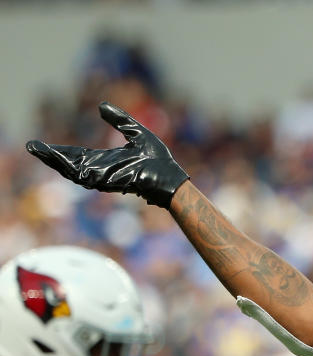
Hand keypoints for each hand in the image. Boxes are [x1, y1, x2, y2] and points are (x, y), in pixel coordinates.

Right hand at [25, 102, 188, 207]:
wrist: (169, 176)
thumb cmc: (159, 160)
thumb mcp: (136, 132)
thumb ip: (119, 120)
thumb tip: (101, 106)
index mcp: (108, 161)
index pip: (79, 157)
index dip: (62, 152)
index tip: (46, 146)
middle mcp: (102, 171)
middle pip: (70, 164)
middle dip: (51, 157)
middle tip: (32, 147)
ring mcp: (103, 177)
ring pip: (71, 170)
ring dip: (53, 160)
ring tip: (36, 150)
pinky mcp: (106, 180)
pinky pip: (82, 174)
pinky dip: (67, 166)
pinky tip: (54, 157)